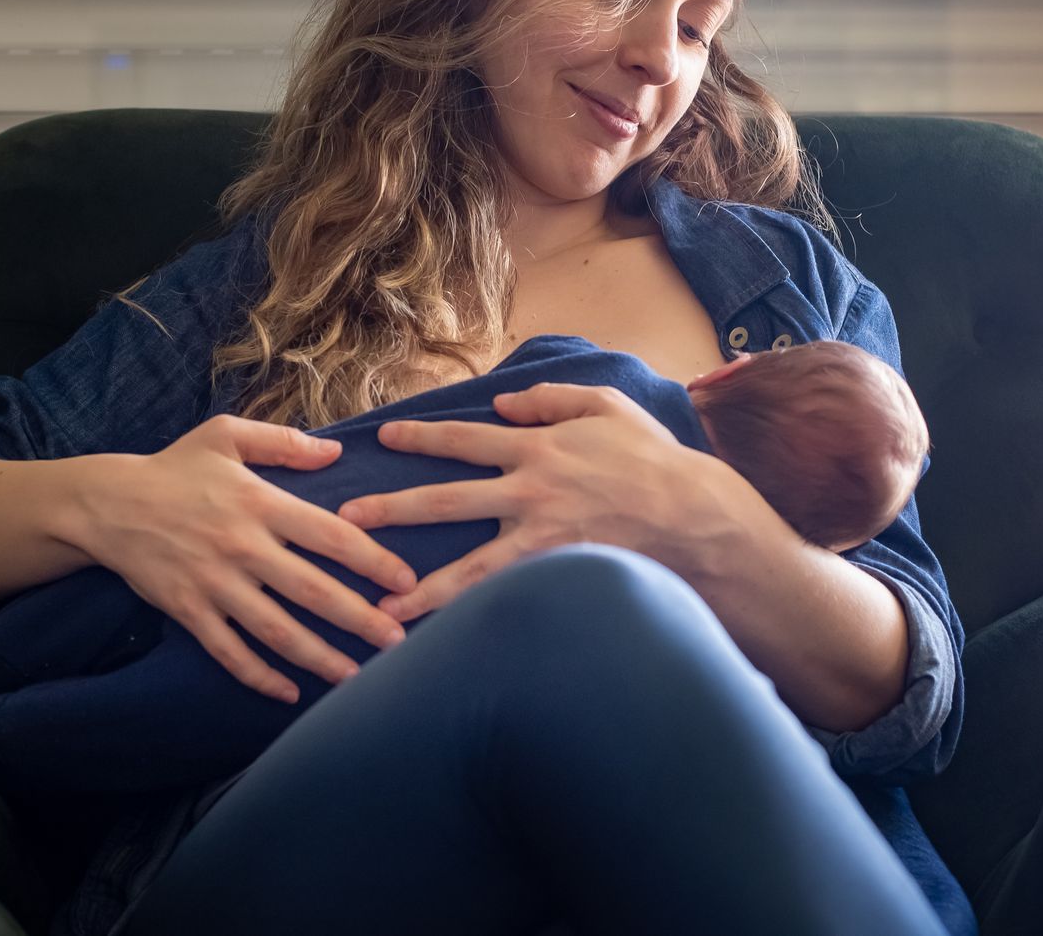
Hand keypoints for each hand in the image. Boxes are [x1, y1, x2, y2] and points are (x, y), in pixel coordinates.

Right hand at [72, 413, 418, 706]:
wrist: (106, 504)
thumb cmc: (174, 467)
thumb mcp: (226, 435)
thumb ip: (284, 443)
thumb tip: (336, 452)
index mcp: (259, 503)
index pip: (330, 535)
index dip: (373, 559)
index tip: (407, 580)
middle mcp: (242, 547)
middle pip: (311, 591)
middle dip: (360, 619)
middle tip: (399, 641)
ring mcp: (214, 584)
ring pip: (276, 631)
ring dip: (319, 658)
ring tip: (357, 678)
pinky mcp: (188, 611)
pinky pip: (229, 652)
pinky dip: (259, 677)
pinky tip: (289, 694)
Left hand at [334, 383, 754, 621]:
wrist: (696, 519)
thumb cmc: (654, 461)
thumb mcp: (608, 407)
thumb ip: (553, 399)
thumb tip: (504, 402)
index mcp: (538, 447)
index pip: (465, 440)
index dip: (421, 437)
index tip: (382, 438)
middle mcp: (529, 492)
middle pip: (444, 501)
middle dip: (390, 511)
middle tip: (346, 522)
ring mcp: (541, 540)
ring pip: (466, 568)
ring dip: (418, 591)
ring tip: (378, 612)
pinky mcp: (558, 577)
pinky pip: (507, 601)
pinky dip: (473, 621)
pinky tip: (441, 643)